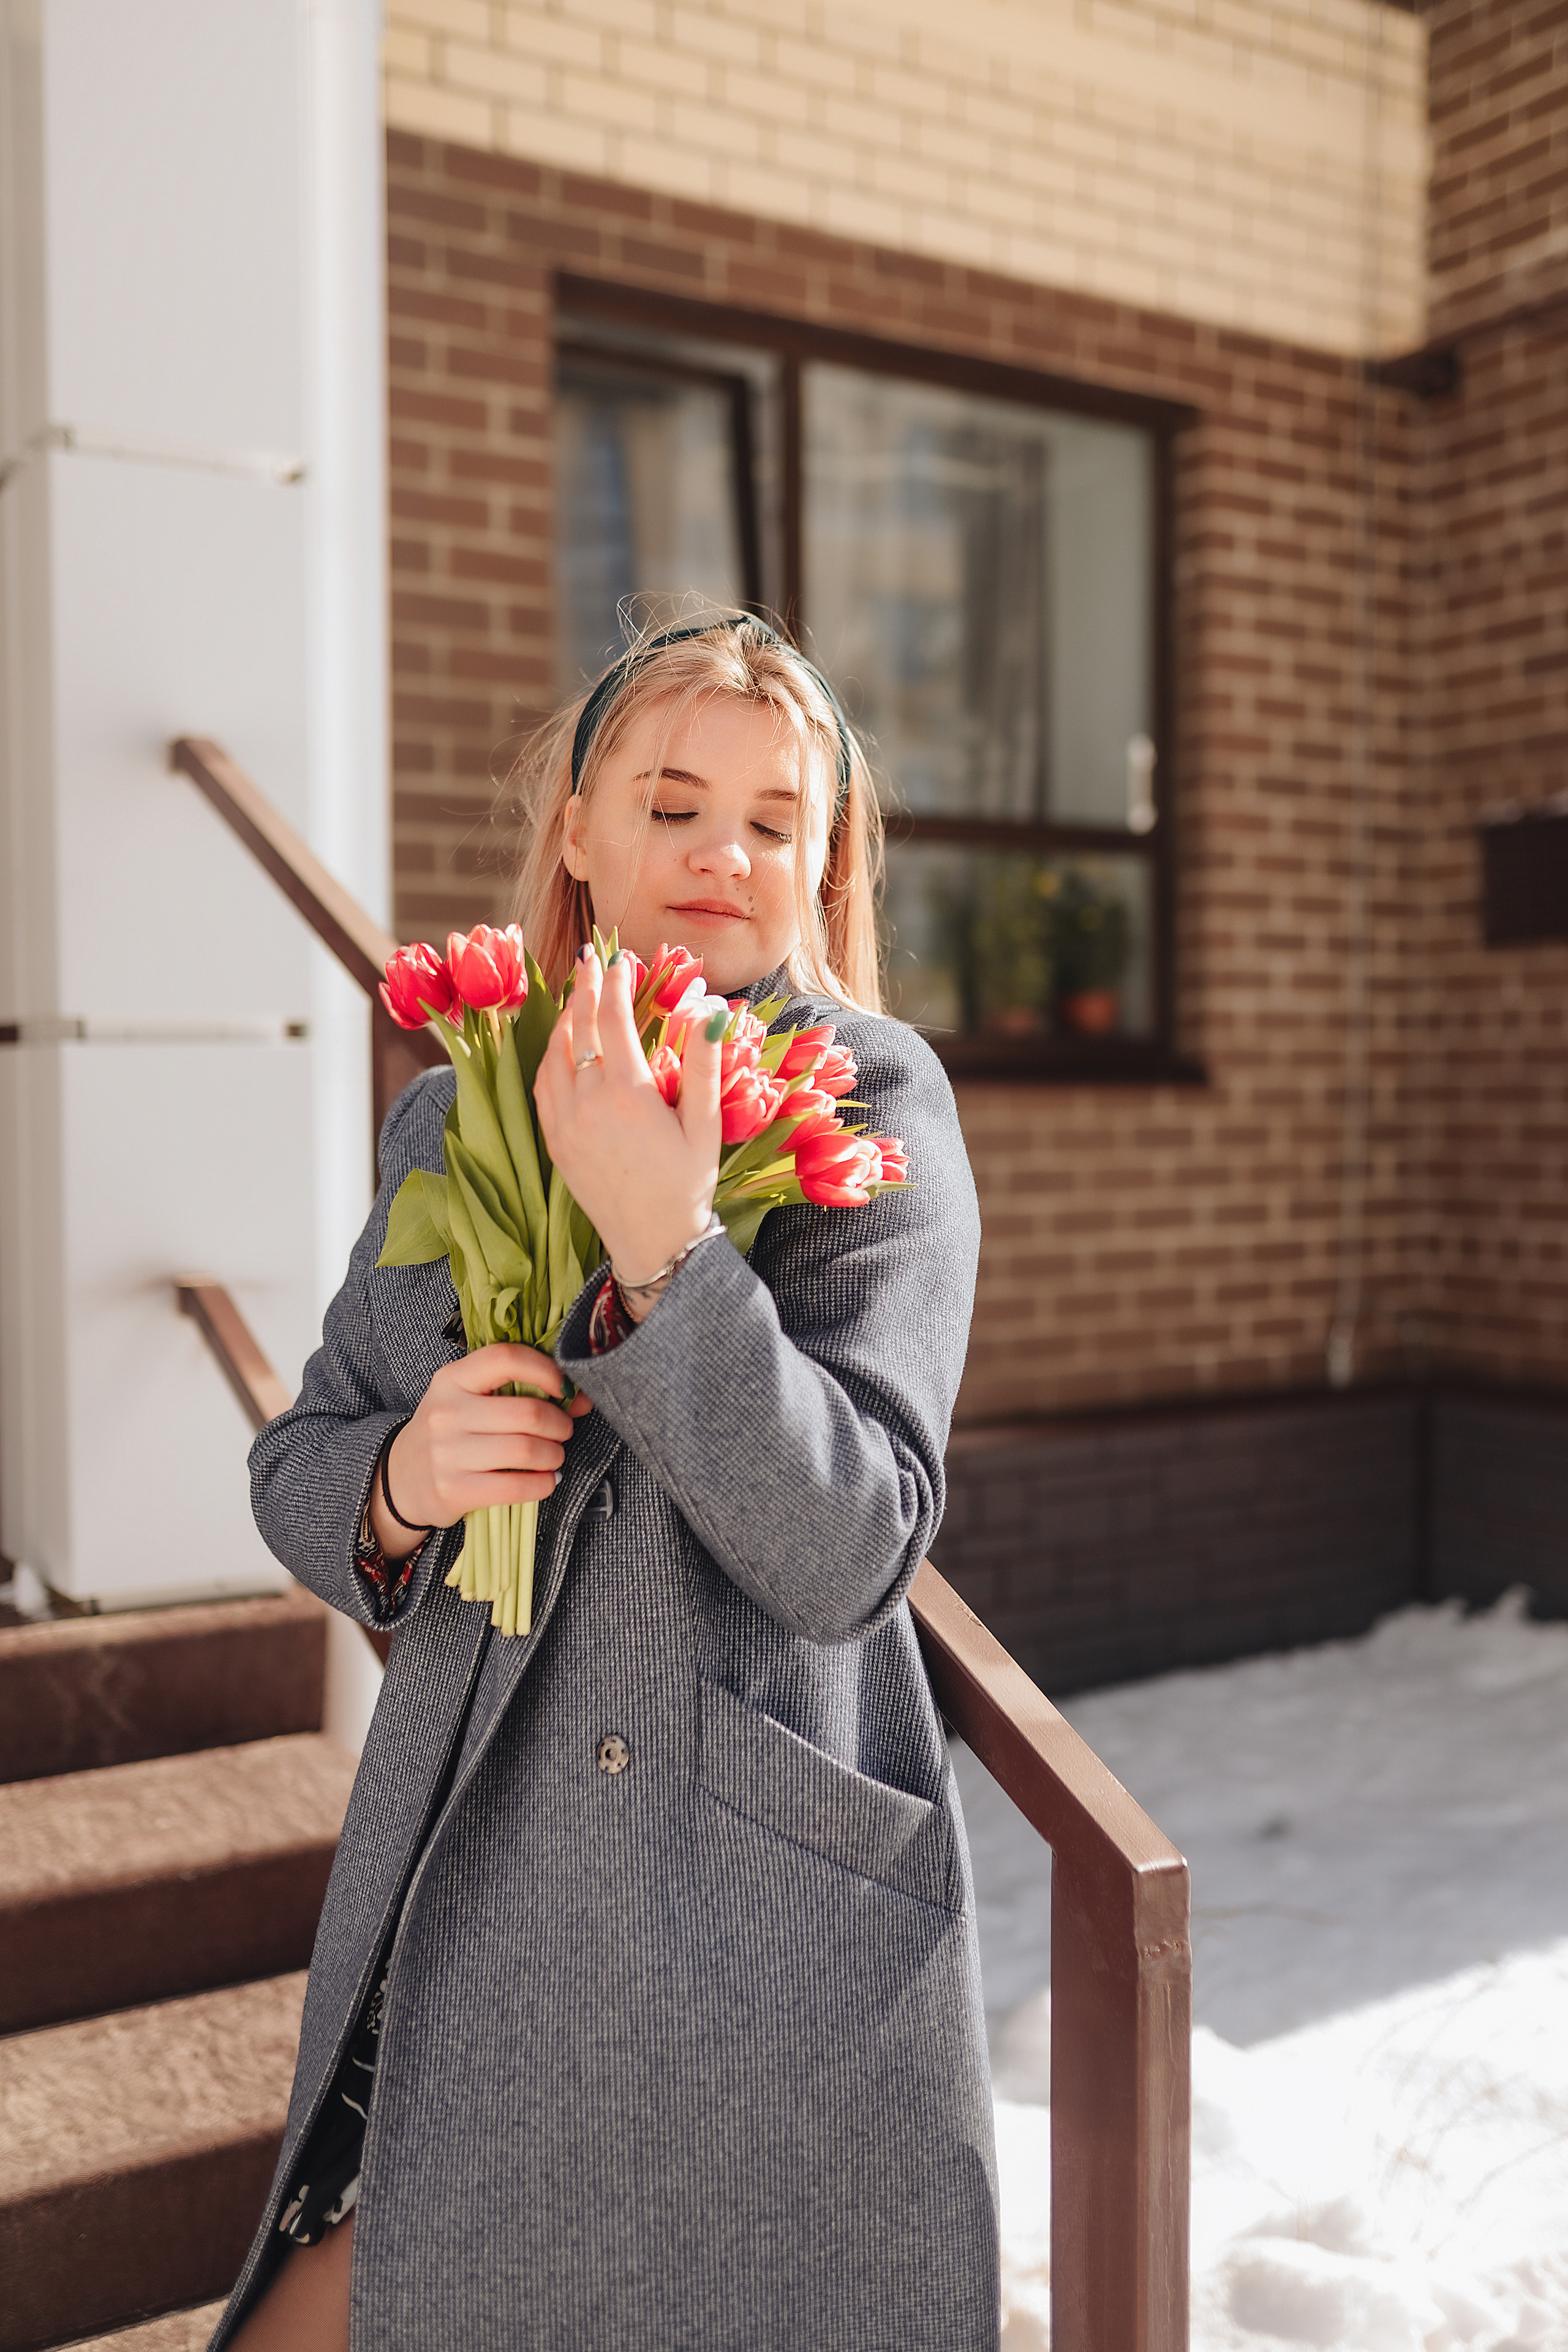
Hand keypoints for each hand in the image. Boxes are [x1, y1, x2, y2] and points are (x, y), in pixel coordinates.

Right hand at [371, 1343, 591, 1558]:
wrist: (399, 1478)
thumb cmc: (448, 1433)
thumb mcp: (470, 1401)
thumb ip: (520, 1393)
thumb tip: (580, 1398)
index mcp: (452, 1379)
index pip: (506, 1358)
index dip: (545, 1370)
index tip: (562, 1387)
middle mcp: (447, 1412)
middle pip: (528, 1412)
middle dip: (560, 1425)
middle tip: (562, 1431)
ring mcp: (447, 1453)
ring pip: (526, 1449)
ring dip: (554, 1455)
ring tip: (553, 1457)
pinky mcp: (453, 1490)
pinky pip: (516, 1486)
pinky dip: (543, 1484)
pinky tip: (544, 1481)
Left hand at [535, 947, 723, 1308]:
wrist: (654, 1243)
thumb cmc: (687, 1185)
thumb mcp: (705, 1124)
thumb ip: (703, 1064)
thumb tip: (709, 1012)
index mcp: (629, 1093)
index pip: (613, 1018)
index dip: (616, 982)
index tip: (621, 959)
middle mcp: (589, 1102)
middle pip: (577, 1027)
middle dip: (585, 987)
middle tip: (591, 958)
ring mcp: (565, 1122)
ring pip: (553, 1053)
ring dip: (564, 1019)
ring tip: (577, 996)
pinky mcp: (555, 1141)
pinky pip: (542, 1086)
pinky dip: (549, 1056)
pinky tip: (560, 1046)